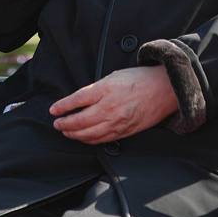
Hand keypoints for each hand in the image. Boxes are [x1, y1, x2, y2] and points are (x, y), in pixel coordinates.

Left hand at [49, 65, 177, 143]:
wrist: (164, 89)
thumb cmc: (140, 79)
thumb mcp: (114, 76)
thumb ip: (97, 89)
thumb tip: (79, 101)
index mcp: (106, 89)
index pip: (77, 100)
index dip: (62, 106)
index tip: (53, 110)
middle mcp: (110, 107)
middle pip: (79, 121)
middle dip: (65, 124)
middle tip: (57, 124)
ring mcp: (117, 122)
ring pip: (89, 134)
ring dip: (74, 134)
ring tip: (67, 131)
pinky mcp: (124, 132)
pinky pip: (101, 140)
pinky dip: (89, 140)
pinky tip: (83, 137)